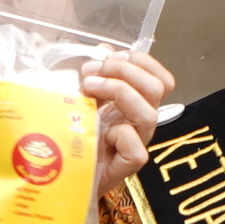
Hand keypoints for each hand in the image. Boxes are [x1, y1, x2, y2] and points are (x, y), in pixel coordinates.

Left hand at [80, 47, 176, 181]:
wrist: (63, 175)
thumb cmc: (74, 135)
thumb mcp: (83, 97)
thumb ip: (94, 74)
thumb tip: (102, 49)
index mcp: (136, 102)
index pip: (160, 78)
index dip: (142, 61)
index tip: (109, 57)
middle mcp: (141, 121)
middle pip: (158, 88)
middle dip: (125, 71)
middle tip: (91, 72)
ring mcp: (138, 143)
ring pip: (149, 114)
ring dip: (118, 91)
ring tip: (88, 87)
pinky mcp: (130, 164)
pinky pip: (135, 146)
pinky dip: (117, 134)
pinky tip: (97, 133)